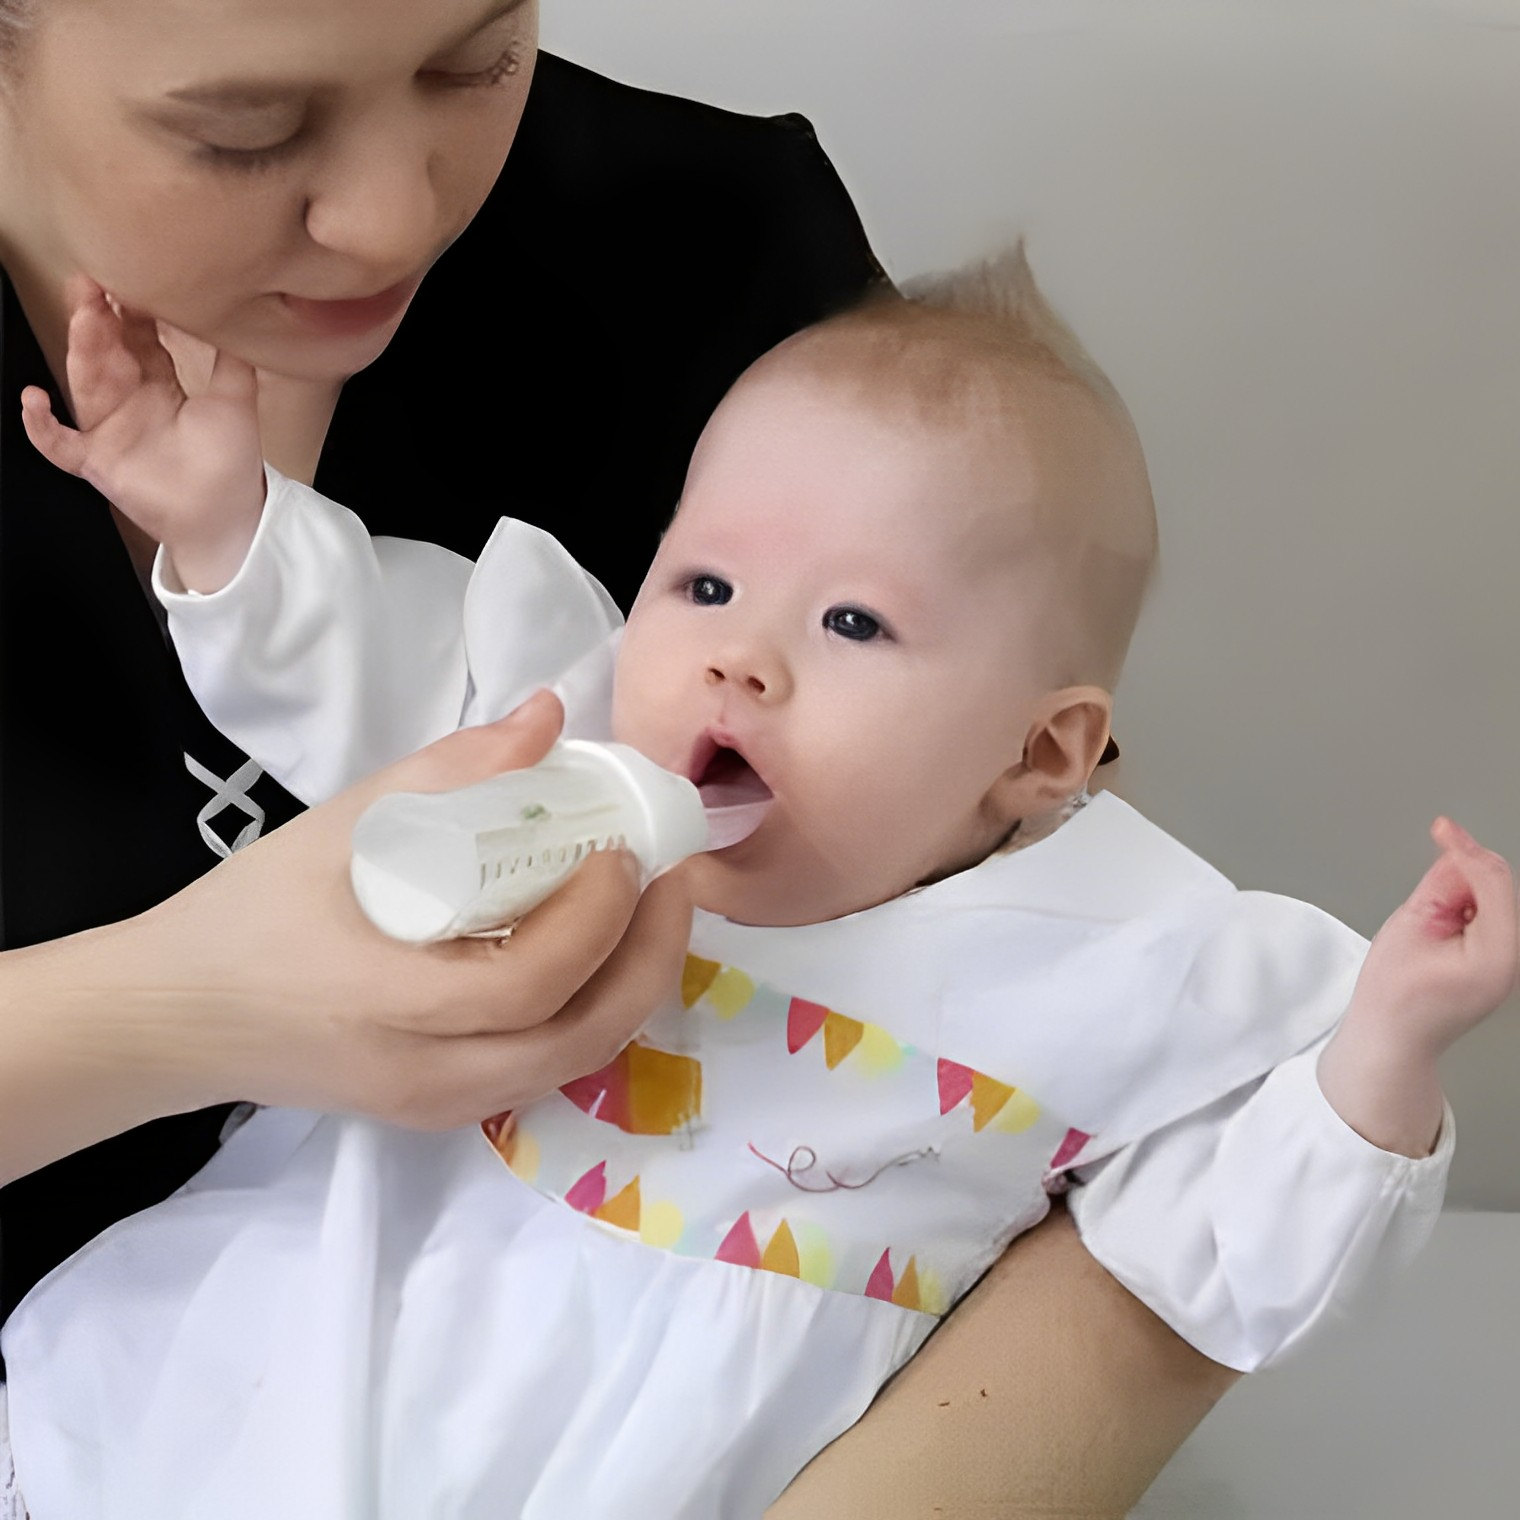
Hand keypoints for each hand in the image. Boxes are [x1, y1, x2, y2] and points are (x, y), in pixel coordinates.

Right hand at [0, 691, 693, 1181]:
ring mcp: (436, 1105)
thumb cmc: (250, 912)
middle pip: (580, 1038)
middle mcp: (426, 1073)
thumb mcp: (341, 824)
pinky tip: (603, 959)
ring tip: (652, 914)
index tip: (625, 849)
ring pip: (573, 1065)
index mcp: (391, 1002)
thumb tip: (549, 714)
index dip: (600, 916)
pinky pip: (543, 1074)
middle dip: (649, 957)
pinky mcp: (438, 1115)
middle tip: (674, 881)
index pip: (534, 979)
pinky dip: (592, 1018)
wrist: (175, 1016)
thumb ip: (451, 769)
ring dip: (632, 990)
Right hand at [19, 275, 264, 591]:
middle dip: (98, 320)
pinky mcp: (96, 462)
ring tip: (82, 319)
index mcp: (159, 384)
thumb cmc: (230, 462)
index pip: (137, 338)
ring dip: (81, 351)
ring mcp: (108, 430)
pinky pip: (58, 444)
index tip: (130, 279)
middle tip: (94, 285)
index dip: (132, 311)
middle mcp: (129, 401)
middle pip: (106, 353)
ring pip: (85, 383)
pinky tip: (33, 399)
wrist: (227, 517)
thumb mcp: (235, 401)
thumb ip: (232, 361)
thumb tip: (235, 318)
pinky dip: (41, 425)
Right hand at [1318, 816, 1516, 1156]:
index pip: (1493, 881)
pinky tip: (1441, 927)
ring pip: (1494, 897)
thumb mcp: (1408, 928)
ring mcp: (1512, 961)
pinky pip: (1491, 914)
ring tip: (1428, 927)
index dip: (1465, 849)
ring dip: (1461, 893)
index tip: (1443, 827)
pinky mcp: (1501, 959)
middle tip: (1423, 906)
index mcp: (1500, 954)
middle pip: (1499, 887)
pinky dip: (1465, 906)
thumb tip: (1455, 856)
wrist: (1393, 1040)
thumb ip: (1439, 886)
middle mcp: (1516, 959)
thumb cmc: (1394, 999)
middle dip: (1461, 878)